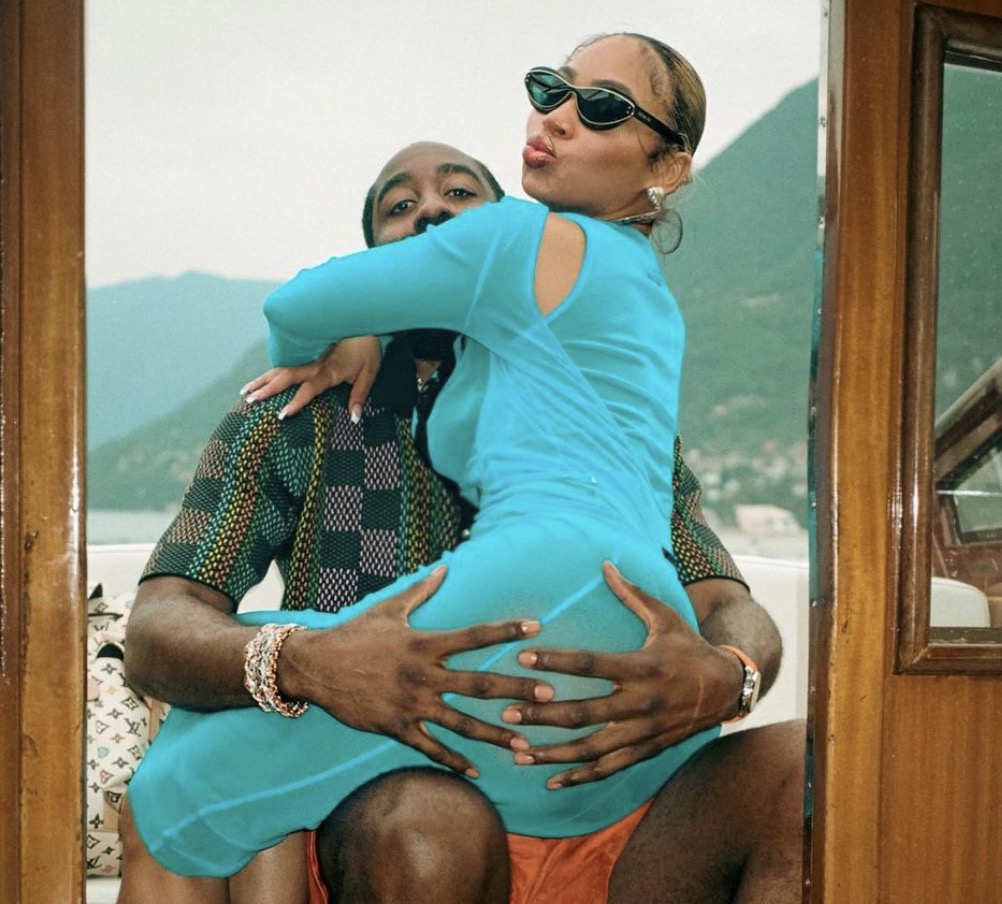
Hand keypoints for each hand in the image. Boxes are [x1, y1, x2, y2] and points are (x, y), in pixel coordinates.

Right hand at [240, 335, 382, 418]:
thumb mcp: (369, 373)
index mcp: (330, 370)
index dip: (296, 402)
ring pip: (280, 368)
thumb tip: (354, 418)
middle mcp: (314, 362)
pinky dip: (269, 372)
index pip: (309, 388)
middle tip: (250, 401)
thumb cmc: (368, 349)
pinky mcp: (306, 349)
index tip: (282, 415)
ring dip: (262, 380)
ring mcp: (308, 354)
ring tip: (244, 392)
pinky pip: (284, 362)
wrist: (364, 319)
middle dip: (267, 389)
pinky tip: (258, 381)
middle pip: (286, 376)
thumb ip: (359, 396)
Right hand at [278, 567, 554, 777]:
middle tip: (547, 696)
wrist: (315, 666)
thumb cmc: (354, 634)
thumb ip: (421, 590)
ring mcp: (412, 704)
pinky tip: (476, 771)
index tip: (535, 629)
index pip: (474, 635)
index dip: (505, 631)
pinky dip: (453, 760)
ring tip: (524, 743)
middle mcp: (424, 674)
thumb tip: (445, 566)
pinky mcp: (397, 727)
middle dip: (515, 689)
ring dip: (495, 733)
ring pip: (462, 723)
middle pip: (478, 683)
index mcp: (425, 643)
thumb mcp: (389, 609)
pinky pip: (431, 747)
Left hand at [501, 561, 741, 788]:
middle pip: (583, 713)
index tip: (522, 657)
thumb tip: (605, 564)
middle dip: (542, 715)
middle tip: (507, 713)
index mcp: (642, 667)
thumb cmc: (689, 647)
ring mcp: (643, 731)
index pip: (590, 665)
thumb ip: (632, 594)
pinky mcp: (646, 750)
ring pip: (591, 749)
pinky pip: (609, 769)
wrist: (727, 689)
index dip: (555, 661)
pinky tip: (552, 779)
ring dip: (552, 753)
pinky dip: (580, 777)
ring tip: (518, 753)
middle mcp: (641, 703)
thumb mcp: (665, 617)